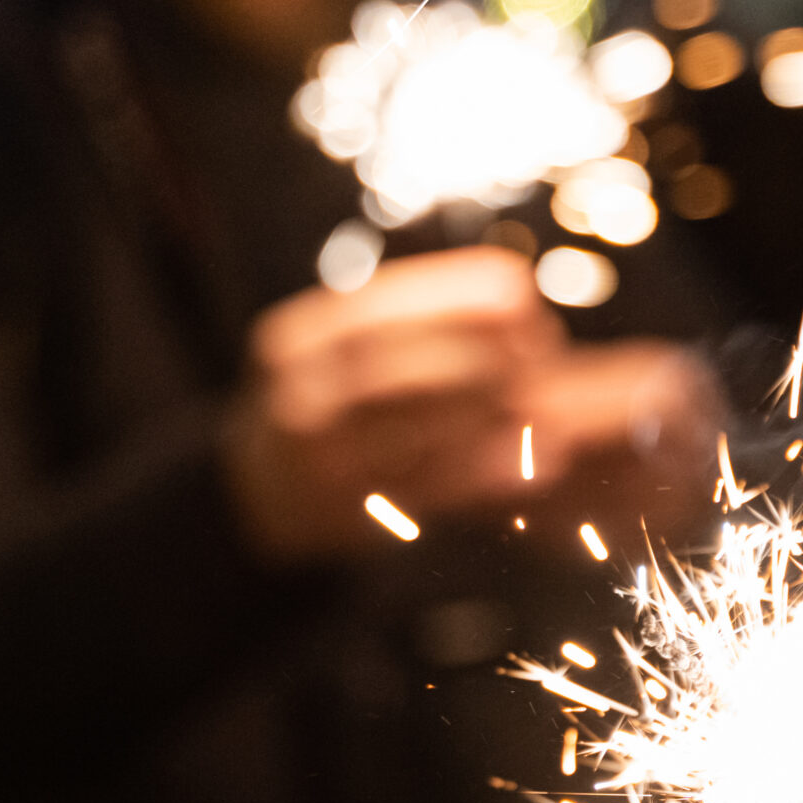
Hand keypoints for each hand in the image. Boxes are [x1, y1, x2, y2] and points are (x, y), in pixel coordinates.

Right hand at [227, 246, 720, 560]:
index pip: (379, 304)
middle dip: (474, 354)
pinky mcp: (340, 508)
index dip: (455, 296)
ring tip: (533, 402)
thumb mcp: (345, 348)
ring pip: (404, 430)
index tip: (520, 295)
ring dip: (480, 414)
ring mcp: (314, 453)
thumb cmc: (335, 404)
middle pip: (391, 367)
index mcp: (304, 335)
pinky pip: (415, 489)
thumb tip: (516, 294)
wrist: (263, 488)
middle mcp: (299, 389)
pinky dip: (473, 477)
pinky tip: (520, 469)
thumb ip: (413, 323)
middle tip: (539, 350)